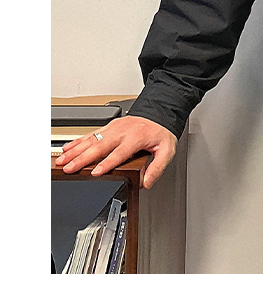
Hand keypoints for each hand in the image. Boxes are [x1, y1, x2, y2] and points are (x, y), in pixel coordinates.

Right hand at [55, 115, 176, 188]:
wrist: (159, 113)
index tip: (96, 172)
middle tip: (69, 168)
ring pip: (91, 140)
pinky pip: (90, 134)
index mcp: (136, 138)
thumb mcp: (167, 150)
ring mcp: (113, 128)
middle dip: (82, 158)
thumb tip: (147, 183)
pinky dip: (77, 141)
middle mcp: (122, 131)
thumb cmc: (161, 132)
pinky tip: (67, 148)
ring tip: (62, 160)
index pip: (119, 153)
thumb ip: (158, 167)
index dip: (107, 163)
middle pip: (99, 147)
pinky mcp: (108, 126)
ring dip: (75, 150)